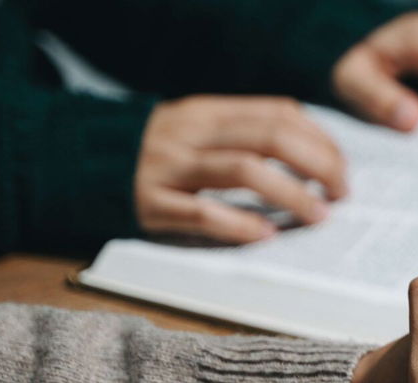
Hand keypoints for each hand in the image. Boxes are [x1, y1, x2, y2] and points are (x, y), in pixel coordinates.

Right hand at [135, 95, 344, 242]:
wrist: (76, 162)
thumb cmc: (156, 152)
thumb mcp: (196, 127)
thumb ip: (244, 130)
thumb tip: (313, 149)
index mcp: (209, 111)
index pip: (280, 113)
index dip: (320, 140)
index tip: (341, 168)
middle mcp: (192, 132)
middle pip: (271, 138)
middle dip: (317, 165)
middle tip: (340, 194)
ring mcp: (170, 167)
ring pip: (244, 170)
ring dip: (291, 194)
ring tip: (317, 215)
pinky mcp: (150, 203)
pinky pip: (202, 213)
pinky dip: (240, 225)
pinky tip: (266, 236)